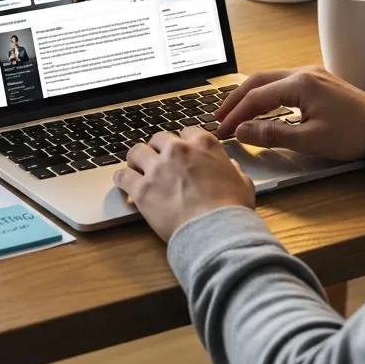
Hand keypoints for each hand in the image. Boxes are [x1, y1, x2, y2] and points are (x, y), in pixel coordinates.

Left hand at [113, 127, 254, 242]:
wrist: (216, 232)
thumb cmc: (232, 210)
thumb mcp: (243, 183)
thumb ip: (232, 170)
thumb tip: (231, 167)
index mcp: (203, 144)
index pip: (187, 131)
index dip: (183, 143)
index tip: (181, 152)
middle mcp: (177, 150)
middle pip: (159, 139)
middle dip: (158, 149)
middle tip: (158, 161)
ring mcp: (157, 168)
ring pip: (136, 152)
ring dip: (136, 160)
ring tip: (136, 169)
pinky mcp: (141, 189)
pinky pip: (122, 176)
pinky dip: (122, 179)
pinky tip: (123, 184)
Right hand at [216, 66, 364, 161]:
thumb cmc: (353, 135)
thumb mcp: (310, 140)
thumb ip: (272, 134)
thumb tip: (242, 131)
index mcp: (299, 84)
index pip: (256, 97)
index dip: (235, 115)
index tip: (223, 131)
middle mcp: (303, 72)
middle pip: (258, 81)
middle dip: (236, 100)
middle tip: (220, 117)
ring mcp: (312, 74)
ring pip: (270, 80)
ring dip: (250, 95)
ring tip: (235, 113)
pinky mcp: (318, 81)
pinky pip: (282, 83)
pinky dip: (266, 94)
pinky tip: (261, 107)